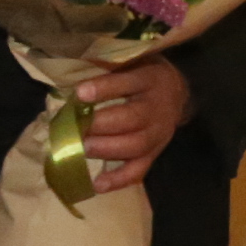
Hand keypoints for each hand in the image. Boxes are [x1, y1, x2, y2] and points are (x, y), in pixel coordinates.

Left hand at [73, 55, 195, 190]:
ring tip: (81, 149)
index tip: (79, 93)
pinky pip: (139, 169)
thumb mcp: (131, 60)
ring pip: (136, 145)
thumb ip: (107, 67)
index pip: (129, 82)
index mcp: (150, 78)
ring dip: (106, 149)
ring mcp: (159, 133)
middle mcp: (157, 107)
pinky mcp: (155, 152)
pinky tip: (97, 184)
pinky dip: (119, 179)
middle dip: (100, 125)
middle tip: (74, 128)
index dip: (105, 89)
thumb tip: (68, 78)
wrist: (177, 92)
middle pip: (132, 118)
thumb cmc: (141, 72)